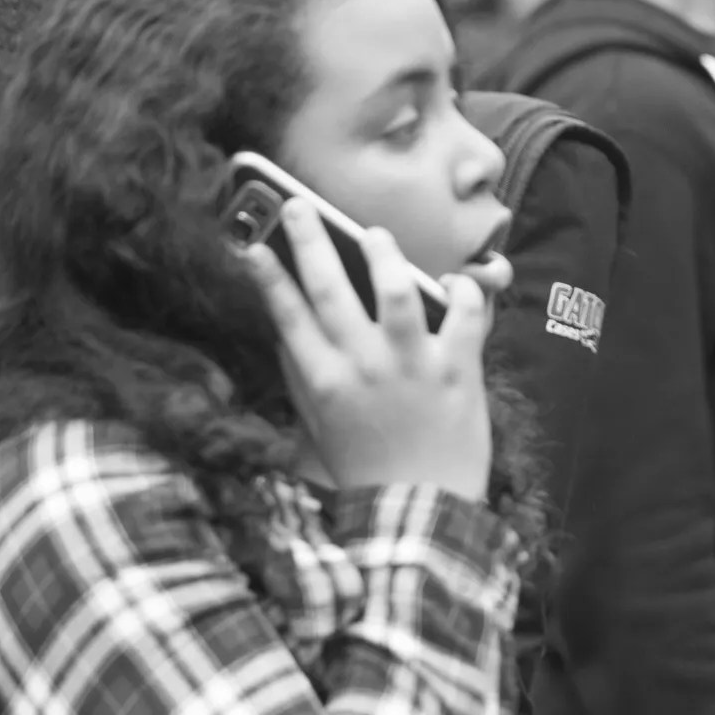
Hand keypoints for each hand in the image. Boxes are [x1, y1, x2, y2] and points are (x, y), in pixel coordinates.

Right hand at [241, 200, 501, 497]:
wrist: (420, 509)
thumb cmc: (368, 468)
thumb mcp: (318, 424)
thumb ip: (302, 375)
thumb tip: (287, 328)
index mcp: (322, 380)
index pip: (286, 313)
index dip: (266, 273)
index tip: (251, 241)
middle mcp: (362, 365)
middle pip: (329, 288)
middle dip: (309, 239)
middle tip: (297, 206)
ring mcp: (412, 364)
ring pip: (396, 289)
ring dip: (383, 254)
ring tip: (376, 237)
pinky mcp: (458, 369)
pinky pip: (463, 314)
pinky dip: (460, 290)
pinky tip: (453, 282)